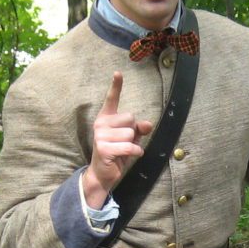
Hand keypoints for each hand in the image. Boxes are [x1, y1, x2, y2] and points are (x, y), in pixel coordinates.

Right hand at [84, 72, 153, 207]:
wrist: (103, 174)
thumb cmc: (117, 153)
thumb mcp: (131, 139)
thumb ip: (139, 129)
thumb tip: (148, 124)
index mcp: (106, 118)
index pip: (112, 99)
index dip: (116, 86)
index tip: (118, 73)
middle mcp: (101, 123)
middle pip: (130, 118)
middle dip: (133, 132)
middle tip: (124, 143)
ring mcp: (100, 135)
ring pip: (131, 133)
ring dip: (133, 144)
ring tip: (123, 151)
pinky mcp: (103, 148)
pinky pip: (129, 146)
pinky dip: (135, 152)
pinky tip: (129, 156)